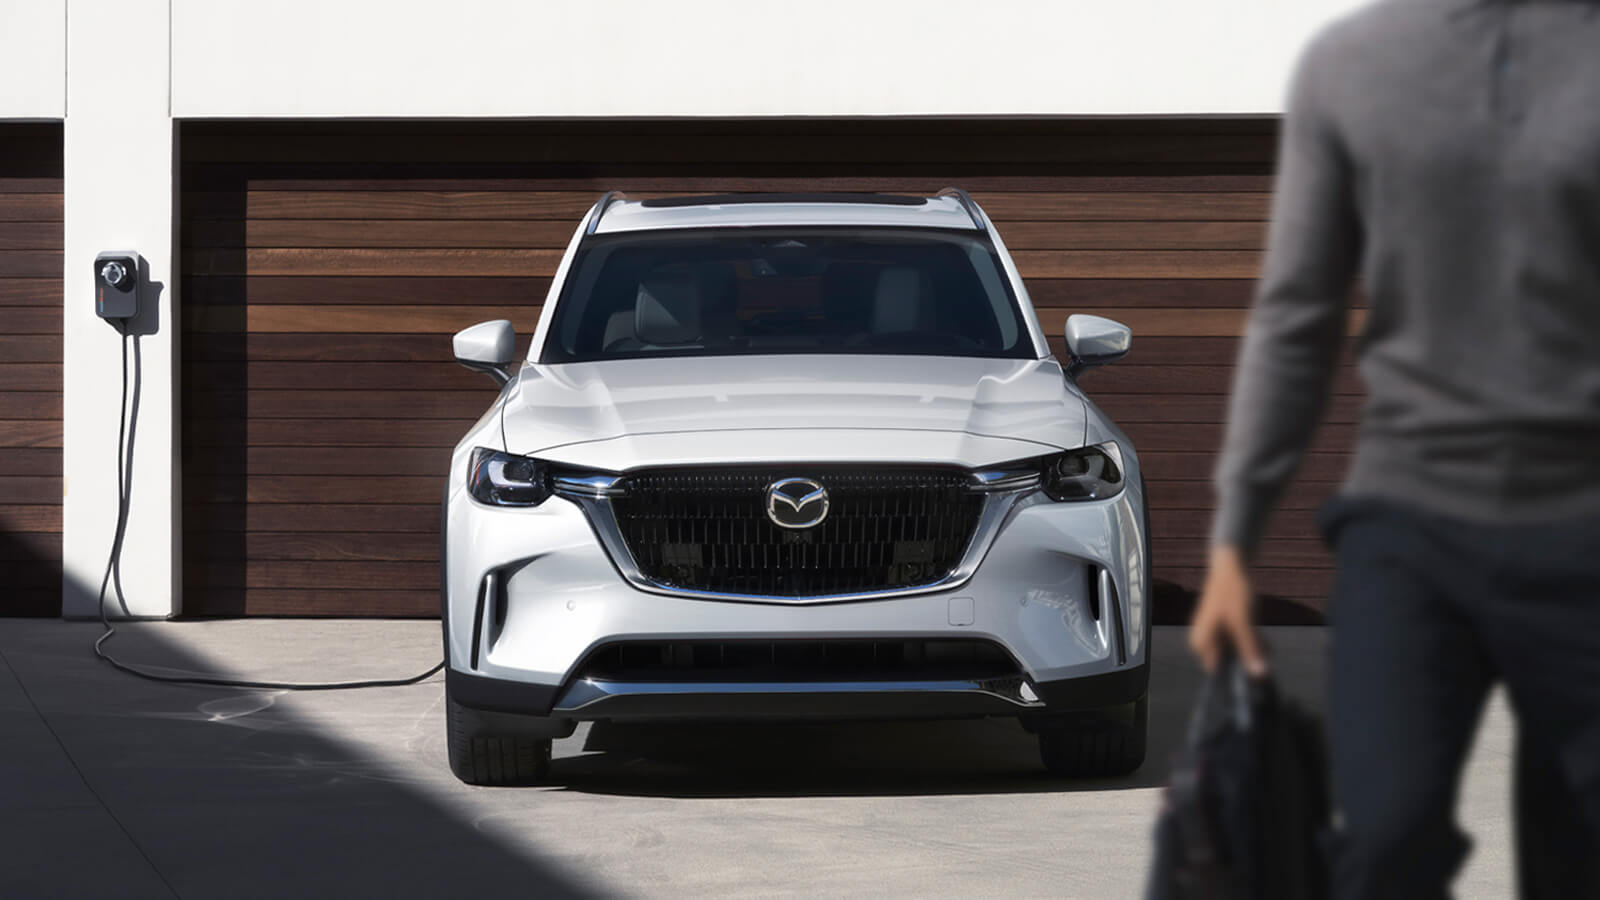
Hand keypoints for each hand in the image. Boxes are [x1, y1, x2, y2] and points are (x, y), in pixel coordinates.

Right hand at [1187, 544, 1268, 676]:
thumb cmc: (1232, 592)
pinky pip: (1238, 642)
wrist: (1231, 565)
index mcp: (1201, 642)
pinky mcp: (1224, 627)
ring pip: (1236, 652)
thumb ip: (1249, 648)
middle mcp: (1204, 641)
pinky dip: (1251, 643)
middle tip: (1266, 660)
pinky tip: (1265, 643)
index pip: (1217, 671)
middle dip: (1247, 662)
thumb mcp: (1243, 623)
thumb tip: (1259, 674)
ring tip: (1267, 649)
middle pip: (1228, 662)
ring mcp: (1214, 634)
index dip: (1236, 676)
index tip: (1257, 678)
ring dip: (1252, 652)